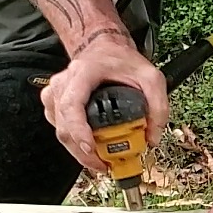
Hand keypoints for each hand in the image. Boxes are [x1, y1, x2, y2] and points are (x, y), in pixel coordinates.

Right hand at [41, 32, 168, 172]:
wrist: (105, 47)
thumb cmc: (121, 60)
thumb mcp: (151, 77)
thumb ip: (158, 106)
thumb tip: (152, 138)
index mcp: (84, 73)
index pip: (72, 105)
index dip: (78, 131)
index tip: (91, 148)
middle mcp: (64, 83)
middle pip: (64, 125)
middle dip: (83, 152)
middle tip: (104, 165)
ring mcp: (56, 93)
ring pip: (59, 130)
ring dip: (78, 151)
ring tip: (100, 160)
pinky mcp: (54, 103)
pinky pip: (59, 128)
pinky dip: (73, 143)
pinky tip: (89, 148)